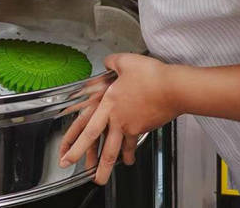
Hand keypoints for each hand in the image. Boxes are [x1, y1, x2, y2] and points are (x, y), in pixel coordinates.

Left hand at [59, 53, 180, 184]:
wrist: (173, 88)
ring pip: (117, 151)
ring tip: (103, 178)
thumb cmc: (151, 76)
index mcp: (109, 104)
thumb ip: (113, 62)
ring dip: (109, 166)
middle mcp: (117, 119)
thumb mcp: (127, 61)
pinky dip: (129, 153)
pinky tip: (128, 159)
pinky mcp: (143, 127)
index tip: (66, 154)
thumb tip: (107, 62)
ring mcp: (131, 125)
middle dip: (92, 163)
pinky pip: (132, 144)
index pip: (88, 128)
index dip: (76, 143)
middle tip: (85, 176)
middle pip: (103, 147)